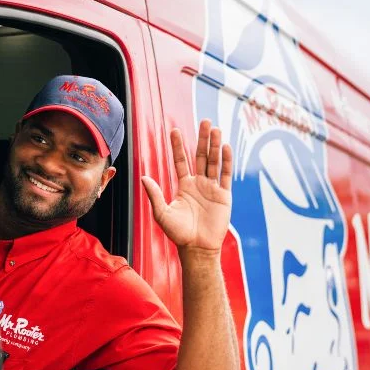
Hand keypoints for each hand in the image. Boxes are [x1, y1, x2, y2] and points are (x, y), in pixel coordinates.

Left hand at [141, 120, 232, 252]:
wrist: (197, 248)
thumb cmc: (178, 233)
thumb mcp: (162, 213)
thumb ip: (154, 195)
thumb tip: (143, 177)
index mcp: (184, 186)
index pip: (181, 161)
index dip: (178, 146)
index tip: (175, 130)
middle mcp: (199, 184)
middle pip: (201, 156)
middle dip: (202, 139)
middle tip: (204, 121)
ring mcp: (212, 188)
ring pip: (214, 162)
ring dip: (214, 145)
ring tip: (215, 129)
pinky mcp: (224, 196)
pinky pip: (225, 175)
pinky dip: (226, 161)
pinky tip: (225, 147)